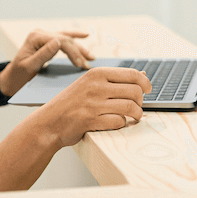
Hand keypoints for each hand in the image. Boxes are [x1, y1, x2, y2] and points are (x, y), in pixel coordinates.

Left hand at [0, 28, 93, 97]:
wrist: (10, 80)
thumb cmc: (18, 76)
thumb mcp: (29, 67)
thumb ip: (43, 55)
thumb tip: (58, 42)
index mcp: (35, 38)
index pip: (60, 41)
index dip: (73, 52)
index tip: (80, 65)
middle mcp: (40, 33)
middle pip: (65, 39)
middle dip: (78, 52)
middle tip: (87, 66)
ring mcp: (43, 36)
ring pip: (67, 39)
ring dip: (80, 48)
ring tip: (91, 58)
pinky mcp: (47, 41)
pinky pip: (64, 38)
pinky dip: (75, 37)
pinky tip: (85, 36)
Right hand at [35, 67, 152, 148]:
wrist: (47, 123)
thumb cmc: (71, 104)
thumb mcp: (89, 84)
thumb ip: (114, 79)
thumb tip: (143, 75)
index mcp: (96, 73)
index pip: (132, 74)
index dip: (145, 83)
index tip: (148, 90)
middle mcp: (95, 86)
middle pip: (135, 91)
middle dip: (141, 101)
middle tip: (137, 106)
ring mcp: (93, 104)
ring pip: (130, 107)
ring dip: (137, 114)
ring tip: (135, 116)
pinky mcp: (90, 121)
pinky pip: (118, 121)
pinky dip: (122, 124)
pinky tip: (118, 123)